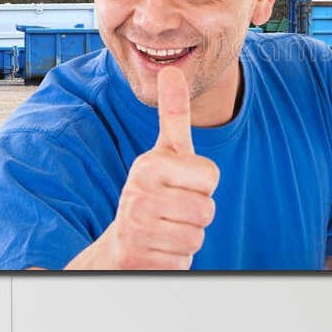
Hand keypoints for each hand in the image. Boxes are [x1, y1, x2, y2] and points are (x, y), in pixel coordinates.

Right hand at [67, 65, 218, 269]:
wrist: (120, 244)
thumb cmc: (153, 193)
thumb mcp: (164, 153)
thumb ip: (173, 114)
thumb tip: (172, 70)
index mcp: (148, 165)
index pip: (210, 176)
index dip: (203, 185)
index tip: (180, 185)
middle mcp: (137, 194)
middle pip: (207, 210)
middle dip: (197, 214)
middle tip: (173, 210)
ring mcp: (136, 228)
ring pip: (197, 237)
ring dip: (187, 237)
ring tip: (166, 228)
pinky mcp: (139, 260)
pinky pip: (185, 261)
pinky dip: (177, 258)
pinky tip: (159, 249)